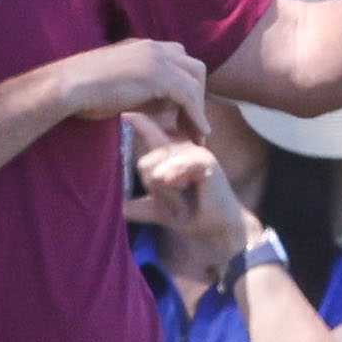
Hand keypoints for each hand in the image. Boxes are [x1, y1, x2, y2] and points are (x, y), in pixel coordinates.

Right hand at [53, 37, 208, 139]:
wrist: (68, 86)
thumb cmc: (83, 91)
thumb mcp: (120, 87)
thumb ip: (142, 90)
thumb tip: (161, 106)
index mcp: (142, 47)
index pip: (178, 60)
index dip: (185, 86)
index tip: (185, 112)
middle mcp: (153, 47)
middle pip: (193, 67)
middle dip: (198, 95)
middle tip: (194, 123)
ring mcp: (156, 58)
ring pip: (195, 80)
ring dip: (199, 108)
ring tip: (197, 133)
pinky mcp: (158, 75)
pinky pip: (188, 96)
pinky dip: (197, 115)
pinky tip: (198, 133)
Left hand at [122, 116, 255, 282]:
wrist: (218, 227)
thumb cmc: (193, 214)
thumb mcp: (162, 211)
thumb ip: (142, 207)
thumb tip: (122, 208)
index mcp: (171, 155)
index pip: (150, 136)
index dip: (139, 123)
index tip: (124, 114)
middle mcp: (181, 148)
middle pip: (145, 163)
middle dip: (155, 189)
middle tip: (177, 199)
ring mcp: (193, 151)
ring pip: (156, 168)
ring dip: (167, 193)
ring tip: (185, 199)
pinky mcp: (205, 160)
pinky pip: (175, 167)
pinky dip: (175, 180)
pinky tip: (183, 186)